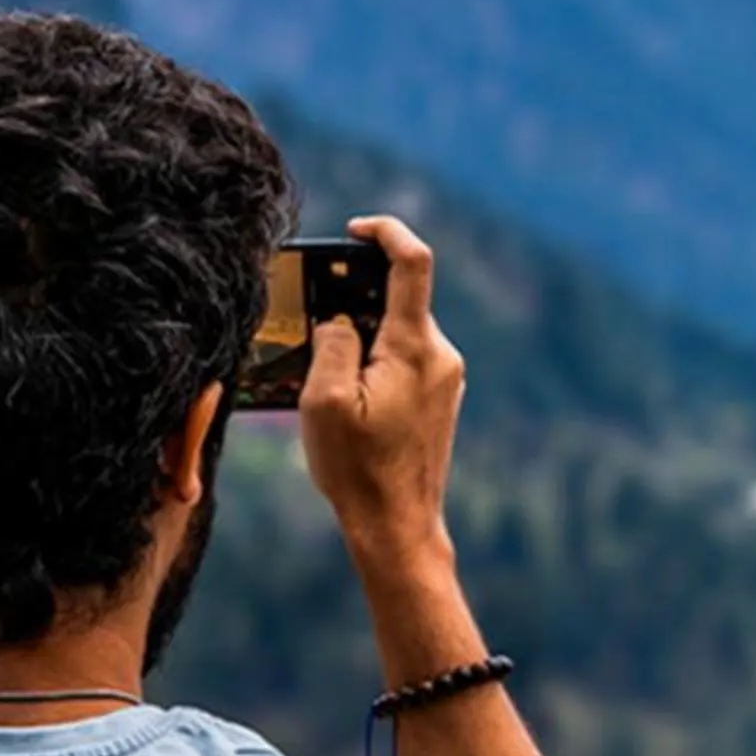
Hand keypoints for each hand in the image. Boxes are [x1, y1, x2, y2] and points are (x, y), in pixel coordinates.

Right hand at [300, 215, 466, 574]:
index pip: (412, 262)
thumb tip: (338, 316)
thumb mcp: (324, 400)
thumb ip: (331, 342)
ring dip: (358, 336)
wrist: (398, 525)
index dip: (384, 232)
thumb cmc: (358, 468)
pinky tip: (344, 394)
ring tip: (320, 371)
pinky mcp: (439, 399)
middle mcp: (440, 355)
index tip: (353, 229)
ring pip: (396, 332)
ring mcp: (445, 378)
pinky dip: (372, 361)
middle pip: (397, 299)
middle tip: (310, 318)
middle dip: (352, 299)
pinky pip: (403, 361)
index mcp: (415, 346)